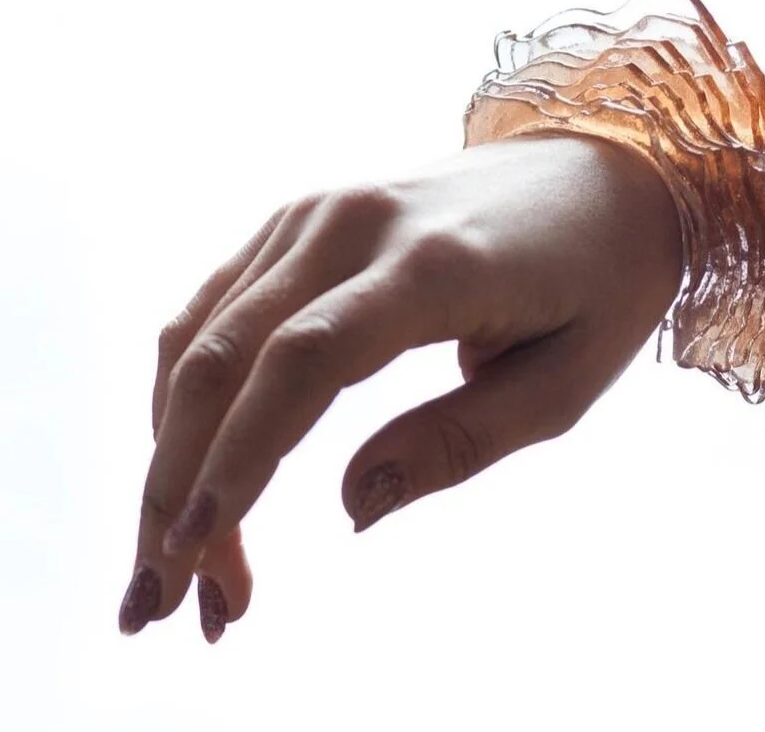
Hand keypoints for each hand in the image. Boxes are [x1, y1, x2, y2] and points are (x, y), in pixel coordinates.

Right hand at [118, 134, 682, 640]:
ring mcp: (319, 210)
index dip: (239, 456)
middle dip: (177, 478)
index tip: (197, 548)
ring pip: (203, 332)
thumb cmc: (603, 281)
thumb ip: (459, 441)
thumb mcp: (565, 381)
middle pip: (227, 353)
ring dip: (170, 445)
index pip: (305, 361)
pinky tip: (187, 455)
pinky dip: (187, 387)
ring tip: (174, 547)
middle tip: (162, 592)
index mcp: (434, 264)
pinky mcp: (303, 217)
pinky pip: (219, 303)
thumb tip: (351, 504)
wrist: (600, 172)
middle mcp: (356, 222)